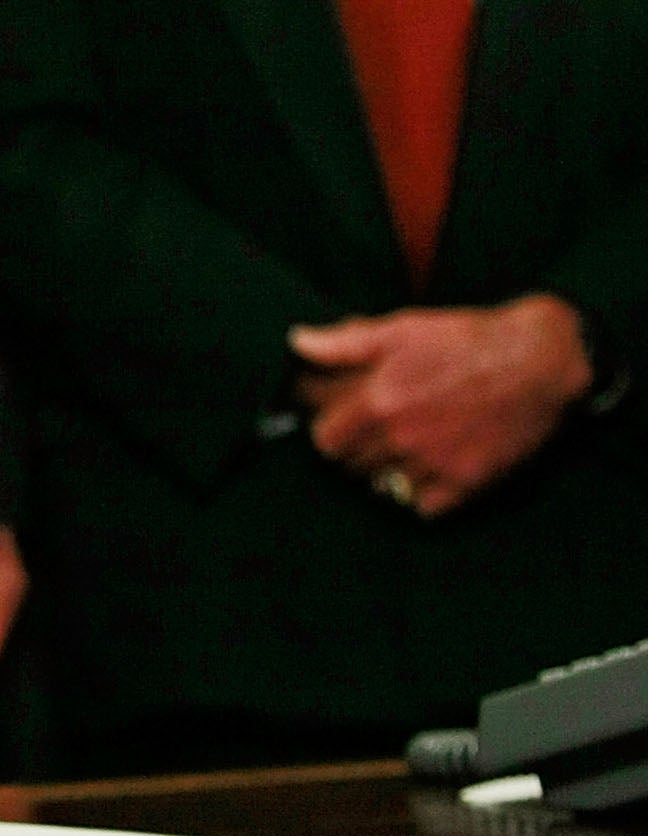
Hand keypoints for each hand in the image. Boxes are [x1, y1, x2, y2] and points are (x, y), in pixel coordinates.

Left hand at [289, 295, 591, 517]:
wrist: (538, 360)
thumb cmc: (466, 339)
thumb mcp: (400, 329)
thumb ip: (344, 343)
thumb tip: (298, 343)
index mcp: (377, 403)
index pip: (325, 441)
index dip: (329, 431)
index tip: (339, 422)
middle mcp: (401, 439)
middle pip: (352, 466)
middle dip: (356, 449)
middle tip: (372, 431)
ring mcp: (434, 464)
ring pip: (385, 487)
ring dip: (386, 470)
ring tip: (401, 446)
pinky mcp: (467, 482)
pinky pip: (423, 506)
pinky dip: (420, 493)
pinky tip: (428, 468)